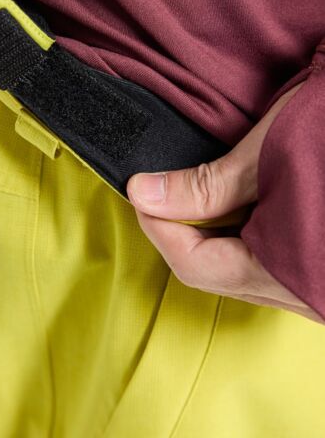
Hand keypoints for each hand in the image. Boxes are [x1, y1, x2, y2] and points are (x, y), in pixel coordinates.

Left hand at [126, 81, 324, 324]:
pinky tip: (231, 204)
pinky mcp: (322, 266)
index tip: (140, 195)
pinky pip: (267, 260)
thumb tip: (144, 194)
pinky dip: (241, 233)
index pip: (199, 266)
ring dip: (211, 232)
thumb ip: (203, 187)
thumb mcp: (266, 156)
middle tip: (160, 193)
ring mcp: (318, 282)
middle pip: (218, 272)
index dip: (160, 229)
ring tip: (193, 195)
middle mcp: (310, 291)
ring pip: (241, 268)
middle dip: (182, 232)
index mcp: (296, 273)